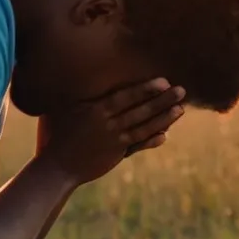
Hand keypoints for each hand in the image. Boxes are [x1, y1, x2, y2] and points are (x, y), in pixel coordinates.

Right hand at [36, 78, 185, 184]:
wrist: (57, 165)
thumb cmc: (56, 132)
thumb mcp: (66, 109)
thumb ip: (82, 95)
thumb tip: (83, 72)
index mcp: (97, 110)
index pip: (126, 96)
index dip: (146, 89)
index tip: (164, 82)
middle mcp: (108, 125)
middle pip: (141, 111)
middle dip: (163, 100)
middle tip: (182, 91)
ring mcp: (114, 141)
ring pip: (144, 127)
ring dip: (164, 119)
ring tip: (180, 109)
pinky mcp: (116, 154)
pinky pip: (138, 145)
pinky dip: (152, 140)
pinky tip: (165, 135)